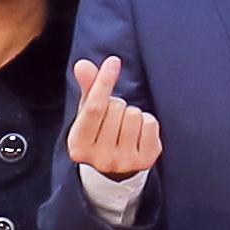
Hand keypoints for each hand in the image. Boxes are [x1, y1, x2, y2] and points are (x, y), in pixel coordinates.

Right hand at [67, 57, 160, 177]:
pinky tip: (138, 134)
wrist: (117, 168)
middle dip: (116, 105)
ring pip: (134, 114)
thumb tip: (83, 65)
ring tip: (124, 127)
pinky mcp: (145, 161)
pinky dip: (147, 122)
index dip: (104, 82)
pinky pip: (150, 123)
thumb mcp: (88, 113)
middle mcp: (99, 158)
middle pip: (117, 108)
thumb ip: (87, 89)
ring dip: (132, 114)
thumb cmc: (100, 133)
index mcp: (78, 146)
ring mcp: (123, 162)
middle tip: (112, 119)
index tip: (113, 61)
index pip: (94, 108)